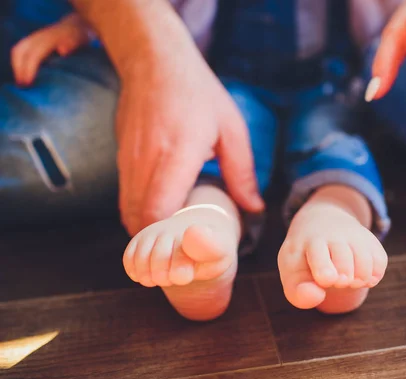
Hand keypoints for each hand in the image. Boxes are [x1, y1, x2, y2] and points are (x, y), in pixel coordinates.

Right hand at [11, 14, 91, 85]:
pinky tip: (23, 75)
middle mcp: (38, 37)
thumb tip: (63, 50)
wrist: (77, 26)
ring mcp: (34, 38)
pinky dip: (19, 63)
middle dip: (19, 69)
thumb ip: (72, 44)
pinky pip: (20, 51)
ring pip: (18, 51)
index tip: (28, 83)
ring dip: (17, 67)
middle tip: (23, 86)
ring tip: (21, 82)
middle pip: (20, 52)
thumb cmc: (79, 36)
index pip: (34, 54)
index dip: (30, 69)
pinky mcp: (33, 41)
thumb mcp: (80, 39)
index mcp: (49, 39)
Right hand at [117, 48, 263, 235]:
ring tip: (172, 243)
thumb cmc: (198, 94)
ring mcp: (128, 161)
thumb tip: (254, 208)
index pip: (158, 211)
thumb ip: (242, 173)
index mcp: (177, 154)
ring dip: (146, 231)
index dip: (167, 239)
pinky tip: (160, 216)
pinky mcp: (120, 158)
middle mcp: (146, 162)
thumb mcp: (231, 129)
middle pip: (138, 220)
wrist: (154, 61)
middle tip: (181, 259)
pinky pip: (125, 197)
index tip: (186, 253)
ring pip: (127, 212)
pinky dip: (138, 214)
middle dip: (157, 245)